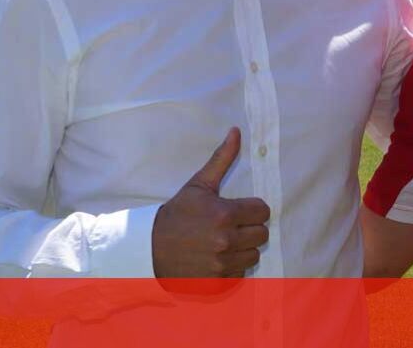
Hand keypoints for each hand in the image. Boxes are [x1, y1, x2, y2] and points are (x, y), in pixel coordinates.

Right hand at [151, 127, 270, 277]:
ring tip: (224, 241)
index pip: (263, 211)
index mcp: (225, 214)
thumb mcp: (198, 185)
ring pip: (253, 255)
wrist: (149, 248)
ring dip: (243, 248)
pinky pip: (240, 273)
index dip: (252, 209)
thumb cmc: (177, 214)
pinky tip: (217, 257)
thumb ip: (222, 159)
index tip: (238, 210)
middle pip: (262, 234)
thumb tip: (236, 131)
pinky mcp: (217, 282)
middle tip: (231, 225)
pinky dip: (232, 266)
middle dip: (249, 228)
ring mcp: (222, 264)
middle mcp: (226, 241)